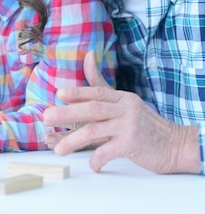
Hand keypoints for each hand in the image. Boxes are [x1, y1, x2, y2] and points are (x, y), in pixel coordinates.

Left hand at [44, 51, 200, 173]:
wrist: (175, 145)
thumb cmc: (144, 125)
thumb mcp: (125, 103)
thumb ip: (102, 86)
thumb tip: (88, 55)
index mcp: (122, 98)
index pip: (97, 92)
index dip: (77, 93)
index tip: (59, 94)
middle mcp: (125, 109)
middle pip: (92, 109)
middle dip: (66, 113)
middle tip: (46, 118)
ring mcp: (129, 127)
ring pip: (94, 131)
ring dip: (72, 140)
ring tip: (58, 150)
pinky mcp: (132, 145)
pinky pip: (107, 151)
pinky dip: (96, 159)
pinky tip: (91, 165)